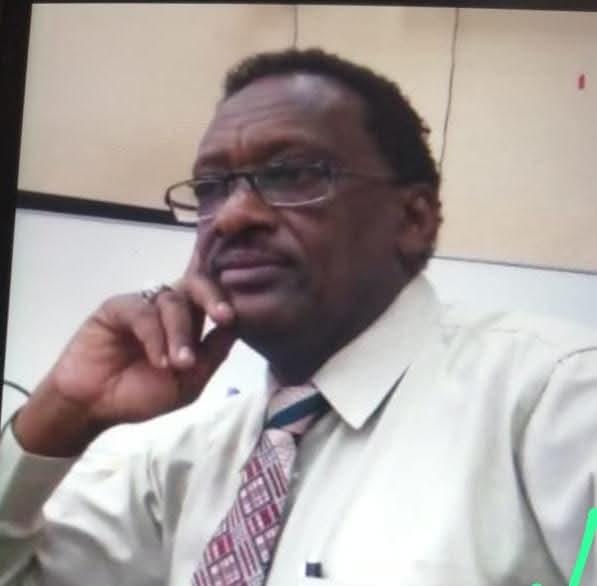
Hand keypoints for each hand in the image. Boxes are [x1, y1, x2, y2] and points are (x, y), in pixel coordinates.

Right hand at [13, 261, 236, 456]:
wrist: (94, 408)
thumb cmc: (140, 395)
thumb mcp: (188, 383)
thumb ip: (212, 355)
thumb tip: (237, 328)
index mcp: (189, 323)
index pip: (212, 300)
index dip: (227, 303)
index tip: (236, 319)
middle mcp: (168, 309)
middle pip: (196, 284)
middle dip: (213, 297)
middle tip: (225, 316)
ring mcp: (143, 305)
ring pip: (172, 301)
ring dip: (180, 333)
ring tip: (179, 364)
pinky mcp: (117, 308)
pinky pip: (143, 312)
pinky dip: (155, 336)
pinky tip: (159, 361)